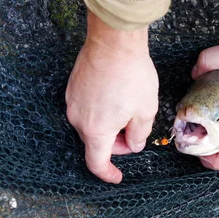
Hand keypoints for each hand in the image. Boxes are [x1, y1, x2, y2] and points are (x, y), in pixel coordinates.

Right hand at [66, 11, 158, 183]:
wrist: (114, 41)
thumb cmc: (132, 74)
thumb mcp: (146, 109)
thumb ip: (139, 133)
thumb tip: (133, 144)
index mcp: (96, 130)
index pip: (97, 162)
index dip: (108, 173)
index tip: (117, 176)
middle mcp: (78, 118)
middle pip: (94, 142)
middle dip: (115, 143)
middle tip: (134, 131)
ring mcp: (72, 101)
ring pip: (90, 124)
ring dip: (108, 124)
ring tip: (129, 106)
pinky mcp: (72, 86)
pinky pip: (86, 106)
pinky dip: (100, 109)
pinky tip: (117, 93)